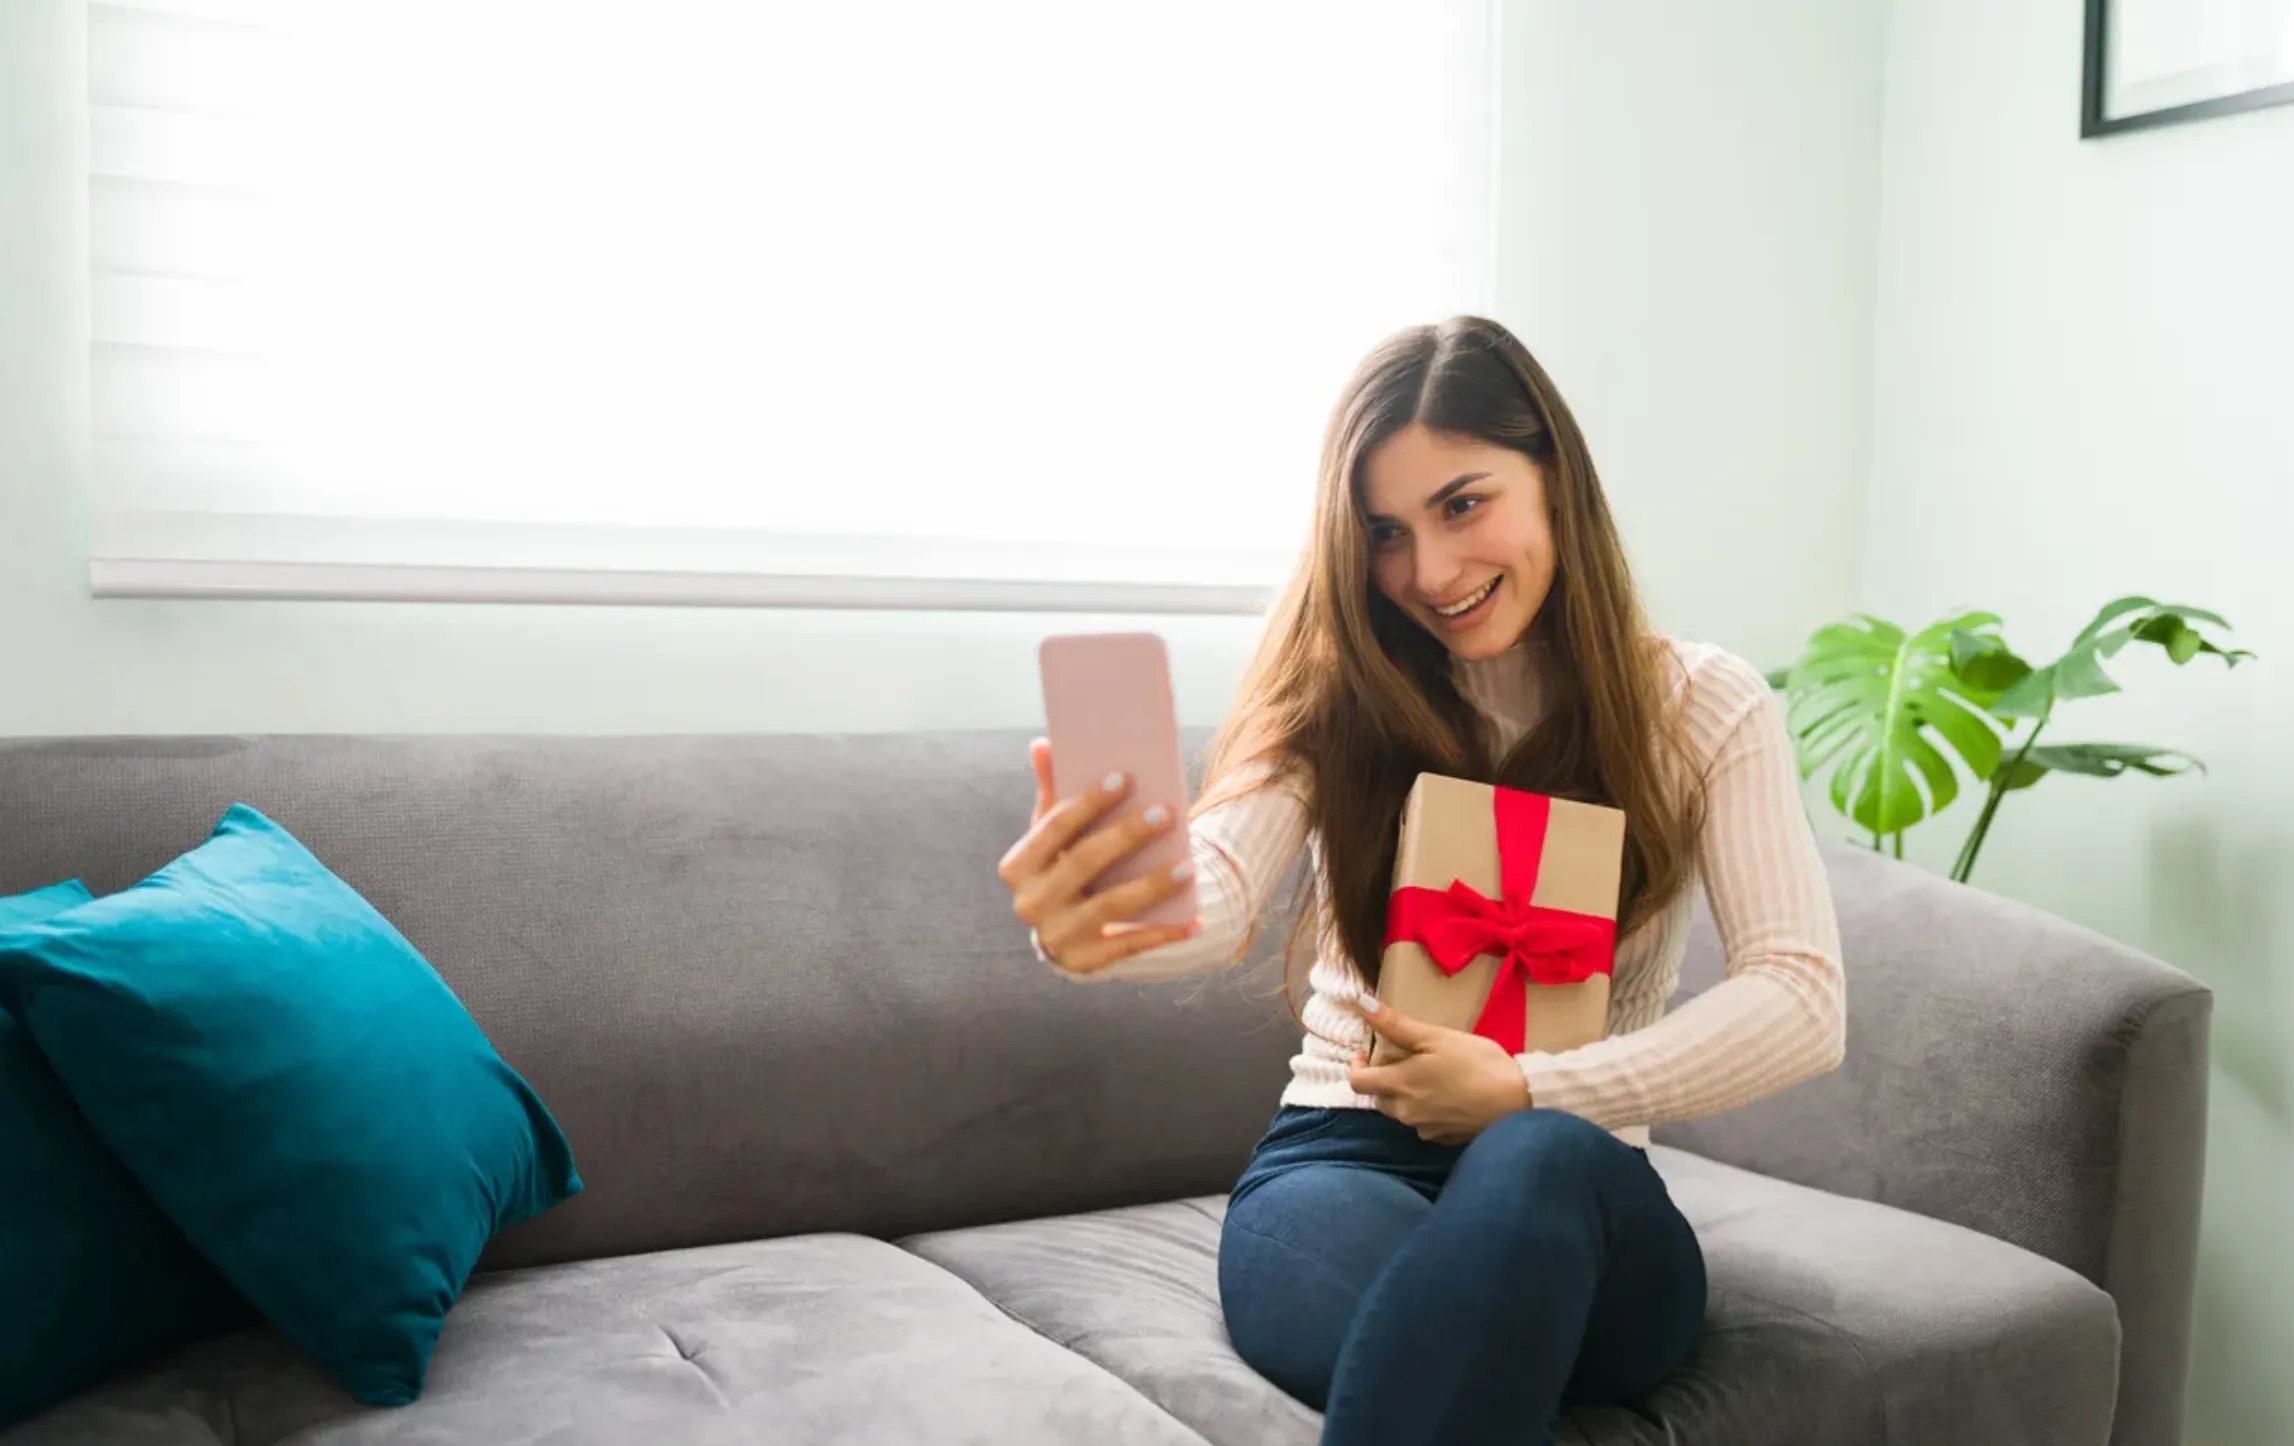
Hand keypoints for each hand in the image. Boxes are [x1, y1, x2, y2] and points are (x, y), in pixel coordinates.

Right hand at [997, 738, 1199, 974]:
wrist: (1061, 933)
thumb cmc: (1061, 869)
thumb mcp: (1051, 836)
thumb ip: (1050, 793)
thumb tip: (1042, 744)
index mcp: (1018, 866)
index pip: (1054, 827)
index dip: (1089, 802)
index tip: (1125, 778)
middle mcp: (1030, 903)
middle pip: (1084, 862)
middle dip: (1127, 835)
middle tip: (1166, 813)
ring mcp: (1056, 936)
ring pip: (1111, 906)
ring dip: (1152, 885)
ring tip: (1188, 867)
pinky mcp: (1084, 962)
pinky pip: (1130, 945)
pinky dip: (1165, 933)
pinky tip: (1196, 920)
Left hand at [1346, 995, 1531, 1143]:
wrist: (1518, 1102)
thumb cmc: (1476, 1063)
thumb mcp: (1436, 1037)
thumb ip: (1395, 1024)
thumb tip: (1362, 1003)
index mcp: (1399, 1086)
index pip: (1357, 1082)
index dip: (1356, 1065)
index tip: (1368, 1052)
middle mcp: (1405, 1113)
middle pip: (1379, 1099)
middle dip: (1383, 1080)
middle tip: (1405, 1061)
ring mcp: (1425, 1129)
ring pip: (1402, 1113)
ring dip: (1406, 1096)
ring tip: (1430, 1076)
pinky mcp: (1445, 1140)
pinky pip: (1425, 1124)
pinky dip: (1428, 1111)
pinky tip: (1450, 1096)